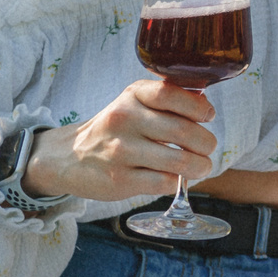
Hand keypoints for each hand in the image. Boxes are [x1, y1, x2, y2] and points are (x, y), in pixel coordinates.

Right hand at [20, 79, 218, 199]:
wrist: (69, 156)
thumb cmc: (114, 128)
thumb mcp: (133, 103)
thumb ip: (166, 101)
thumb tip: (205, 105)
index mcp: (132, 95)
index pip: (171, 94)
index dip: (198, 107)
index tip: (208, 116)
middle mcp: (125, 120)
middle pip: (183, 131)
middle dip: (206, 143)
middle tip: (207, 149)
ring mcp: (121, 151)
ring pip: (180, 161)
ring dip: (200, 167)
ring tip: (201, 167)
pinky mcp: (121, 180)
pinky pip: (165, 183)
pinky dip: (179, 183)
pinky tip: (177, 179)